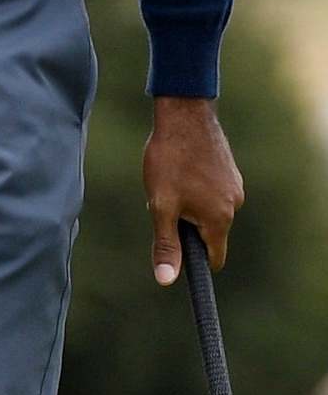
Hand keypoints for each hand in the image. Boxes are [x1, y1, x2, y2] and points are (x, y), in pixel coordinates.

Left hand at [145, 96, 244, 284]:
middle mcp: (234, 205)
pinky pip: (210, 191)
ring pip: (207, 209)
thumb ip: (166, 243)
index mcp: (219, 219)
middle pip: (208, 232)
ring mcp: (234, 186)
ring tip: (171, 180)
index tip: (177, 254)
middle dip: (185, 225)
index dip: (196, 261)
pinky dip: (194, 187)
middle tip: (163, 201)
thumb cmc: (170, 160)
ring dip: (188, 204)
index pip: (215, 257)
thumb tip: (167, 279)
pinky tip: (180, 168)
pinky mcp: (229, 171)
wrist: (185, 115)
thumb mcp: (161, 205)